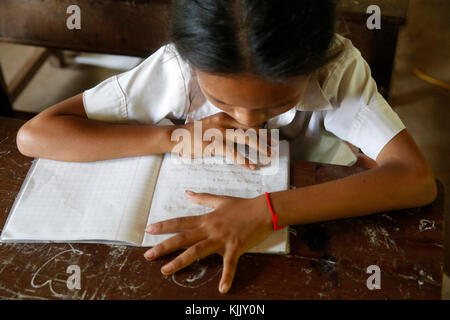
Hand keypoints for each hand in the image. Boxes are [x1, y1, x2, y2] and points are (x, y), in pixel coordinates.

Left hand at [143, 190, 273, 293]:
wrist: (263, 210)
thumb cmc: (242, 206)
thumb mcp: (220, 200)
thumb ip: (202, 198)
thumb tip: (187, 193)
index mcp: (205, 219)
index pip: (180, 223)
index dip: (164, 226)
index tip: (148, 229)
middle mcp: (210, 229)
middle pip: (183, 238)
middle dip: (164, 246)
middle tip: (148, 255)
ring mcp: (221, 239)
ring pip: (197, 251)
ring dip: (180, 261)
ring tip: (166, 271)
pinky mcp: (235, 247)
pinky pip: (229, 264)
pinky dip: (227, 277)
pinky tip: (222, 289)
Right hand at [172, 112, 272, 168]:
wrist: (177, 137)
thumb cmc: (195, 133)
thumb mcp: (212, 124)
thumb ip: (226, 126)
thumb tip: (241, 133)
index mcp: (226, 116)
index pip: (249, 121)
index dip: (262, 130)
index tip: (271, 137)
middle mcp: (225, 121)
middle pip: (251, 127)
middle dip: (265, 138)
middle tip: (274, 147)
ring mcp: (220, 132)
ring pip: (246, 138)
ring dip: (260, 147)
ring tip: (268, 155)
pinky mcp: (215, 143)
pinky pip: (233, 153)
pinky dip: (244, 160)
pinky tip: (251, 166)